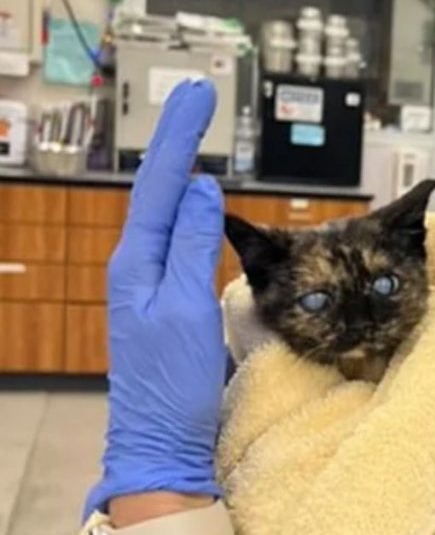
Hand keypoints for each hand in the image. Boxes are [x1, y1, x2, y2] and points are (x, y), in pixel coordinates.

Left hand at [85, 80, 226, 518]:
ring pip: (162, 214)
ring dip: (177, 171)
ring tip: (192, 134)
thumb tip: (199, 187)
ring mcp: (147, 287)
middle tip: (196, 97)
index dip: (177, 137)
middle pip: (155, 190)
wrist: (162, 440)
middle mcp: (135, 267)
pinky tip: (195, 204)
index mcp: (135, 262)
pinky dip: (186, 211)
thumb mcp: (186, 309)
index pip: (158, 184)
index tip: (197, 94)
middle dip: (174, 141)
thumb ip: (191, 246)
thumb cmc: (173, 382)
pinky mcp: (164, 305)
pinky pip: (174, 242)